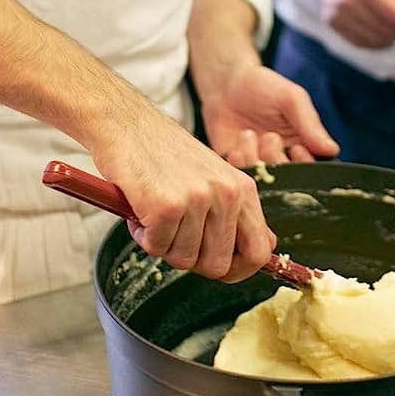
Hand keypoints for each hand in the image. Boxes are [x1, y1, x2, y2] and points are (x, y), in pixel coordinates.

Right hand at [92, 105, 275, 281]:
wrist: (128, 124)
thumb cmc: (166, 153)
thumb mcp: (215, 178)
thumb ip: (238, 214)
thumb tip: (266, 252)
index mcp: (243, 189)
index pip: (259, 252)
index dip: (239, 272)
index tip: (221, 272)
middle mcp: (227, 194)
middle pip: (218, 266)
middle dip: (192, 259)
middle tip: (175, 234)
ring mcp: (198, 200)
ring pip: (184, 260)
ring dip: (163, 243)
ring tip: (156, 212)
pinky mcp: (167, 206)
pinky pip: (156, 248)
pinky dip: (143, 235)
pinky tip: (141, 208)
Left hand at [201, 63, 339, 167]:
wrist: (226, 83)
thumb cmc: (264, 87)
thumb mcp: (292, 98)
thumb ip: (310, 123)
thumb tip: (332, 149)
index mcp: (304, 145)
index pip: (314, 169)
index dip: (305, 164)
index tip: (296, 148)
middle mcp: (283, 160)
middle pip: (288, 180)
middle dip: (277, 160)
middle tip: (269, 137)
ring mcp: (259, 166)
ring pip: (263, 182)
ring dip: (255, 159)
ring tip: (248, 134)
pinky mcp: (236, 168)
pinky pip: (239, 179)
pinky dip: (237, 165)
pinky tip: (235, 146)